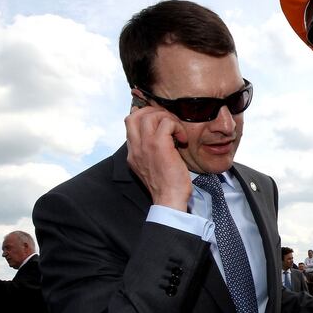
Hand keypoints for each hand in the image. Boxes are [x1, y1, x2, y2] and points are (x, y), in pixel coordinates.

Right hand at [125, 96, 191, 211]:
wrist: (169, 199)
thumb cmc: (167, 186)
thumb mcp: (153, 167)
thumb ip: (151, 152)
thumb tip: (164, 137)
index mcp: (133, 153)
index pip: (130, 123)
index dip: (145, 116)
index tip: (160, 121)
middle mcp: (135, 148)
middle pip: (135, 115)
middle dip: (154, 112)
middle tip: (169, 122)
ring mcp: (145, 145)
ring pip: (149, 115)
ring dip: (167, 118)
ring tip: (177, 131)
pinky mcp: (159, 146)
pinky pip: (166, 123)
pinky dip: (176, 126)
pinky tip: (183, 139)